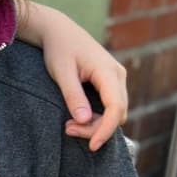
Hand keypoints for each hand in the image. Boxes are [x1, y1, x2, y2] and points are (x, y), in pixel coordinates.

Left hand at [47, 35, 127, 152]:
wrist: (59, 31)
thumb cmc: (59, 49)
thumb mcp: (62, 73)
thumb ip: (73, 96)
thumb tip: (84, 120)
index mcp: (108, 71)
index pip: (115, 108)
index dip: (105, 129)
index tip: (92, 145)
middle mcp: (118, 75)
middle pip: (118, 113)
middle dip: (96, 128)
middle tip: (67, 129)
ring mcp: (116, 78)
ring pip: (116, 112)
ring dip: (96, 123)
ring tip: (69, 124)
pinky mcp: (110, 82)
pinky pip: (111, 106)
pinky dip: (97, 116)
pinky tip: (78, 117)